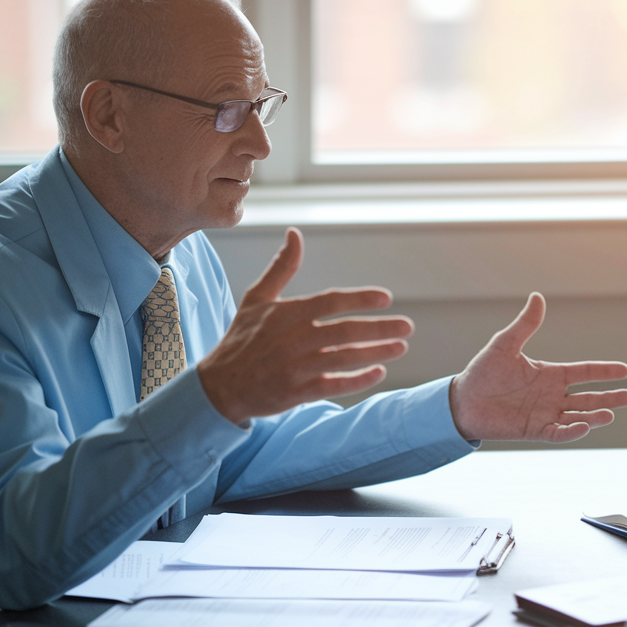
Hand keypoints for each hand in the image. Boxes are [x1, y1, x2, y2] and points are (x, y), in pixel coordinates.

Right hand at [197, 228, 414, 423]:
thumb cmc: (242, 338)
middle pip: (345, 331)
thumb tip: (295, 233)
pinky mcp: (297, 392)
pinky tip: (379, 372)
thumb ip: (281, 267)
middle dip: (380, 328)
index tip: (386, 298)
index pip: (331, 301)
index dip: (360, 299)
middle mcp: (294, 340)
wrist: (219, 385)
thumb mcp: (257, 299)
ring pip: (344, 358)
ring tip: (401, 347)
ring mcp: (296, 367)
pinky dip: (358, 379)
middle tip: (407, 326)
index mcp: (287, 314)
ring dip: (376, 352)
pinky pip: (334, 385)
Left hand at [448, 293, 626, 441]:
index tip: (624, 370)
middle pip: (588, 397)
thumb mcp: (505, 344)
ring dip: (595, 416)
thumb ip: (525, 325)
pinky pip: (558, 432)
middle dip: (610, 398)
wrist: (462, 400)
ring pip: (578, 416)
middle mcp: (552, 395)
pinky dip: (571, 431)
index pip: (584, 372)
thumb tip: (538, 297)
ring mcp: (545, 413)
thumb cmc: (483, 372)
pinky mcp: (534, 430)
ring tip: (611, 414)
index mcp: (550, 374)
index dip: (604, 371)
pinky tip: (584, 427)